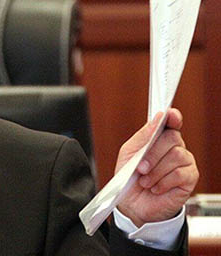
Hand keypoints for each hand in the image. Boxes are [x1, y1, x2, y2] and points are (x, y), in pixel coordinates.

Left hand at [115, 109, 197, 226]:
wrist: (132, 205)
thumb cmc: (130, 177)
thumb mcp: (129, 154)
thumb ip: (143, 136)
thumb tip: (158, 119)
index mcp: (159, 139)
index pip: (171, 123)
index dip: (172, 117)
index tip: (170, 115)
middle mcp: (175, 148)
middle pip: (172, 138)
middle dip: (153, 154)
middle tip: (140, 168)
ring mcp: (185, 163)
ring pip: (176, 156)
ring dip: (155, 171)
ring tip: (145, 182)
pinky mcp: (190, 179)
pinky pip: (180, 174)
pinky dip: (163, 182)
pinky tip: (156, 188)